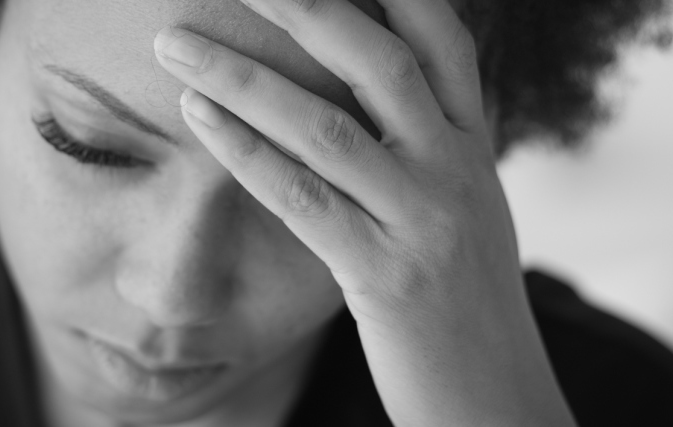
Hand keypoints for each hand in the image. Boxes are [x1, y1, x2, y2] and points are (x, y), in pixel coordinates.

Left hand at [154, 0, 574, 424]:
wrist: (496, 397)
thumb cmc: (463, 299)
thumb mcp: (464, 204)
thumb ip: (428, 140)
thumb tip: (375, 82)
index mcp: (474, 144)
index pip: (440, 38)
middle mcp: (455, 170)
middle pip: (379, 60)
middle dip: (305, 7)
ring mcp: (422, 222)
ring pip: (326, 127)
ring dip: (240, 77)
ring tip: (175, 45)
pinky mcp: (384, 277)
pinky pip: (302, 199)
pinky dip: (243, 150)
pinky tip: (197, 116)